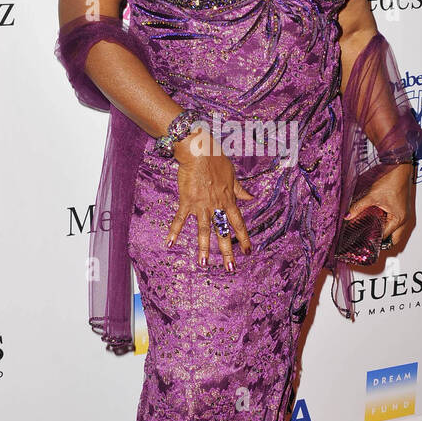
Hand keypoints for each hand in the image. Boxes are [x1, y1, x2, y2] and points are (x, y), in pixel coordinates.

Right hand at [165, 132, 253, 270]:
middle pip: (223, 232)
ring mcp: (202, 205)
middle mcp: (217, 206)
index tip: (248, 251)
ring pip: (204, 231)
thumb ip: (240, 190)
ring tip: (203, 264)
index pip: (238, 223)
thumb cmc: (216, 159)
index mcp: (229, 200)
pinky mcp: (187, 202)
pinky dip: (174, 231)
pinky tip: (169, 243)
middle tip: (230, 268)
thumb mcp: (233, 175)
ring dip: (203, 248)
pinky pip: (180, 220)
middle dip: (227, 252)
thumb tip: (252, 198)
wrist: (199, 151)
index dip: (244, 238)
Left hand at [344, 162, 416, 252]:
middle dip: (382, 241)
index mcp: (399, 219)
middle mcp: (404, 219)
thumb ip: (359, 207)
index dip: (373, 239)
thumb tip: (347, 216)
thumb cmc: (391, 180)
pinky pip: (396, 223)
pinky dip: (388, 225)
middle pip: (394, 239)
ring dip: (386, 233)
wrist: (400, 167)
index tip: (362, 241)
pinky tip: (377, 221)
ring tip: (371, 232)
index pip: (385, 237)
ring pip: (396, 232)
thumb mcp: (372, 195)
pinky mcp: (402, 209)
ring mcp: (405, 214)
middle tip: (368, 240)